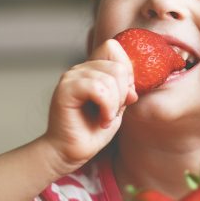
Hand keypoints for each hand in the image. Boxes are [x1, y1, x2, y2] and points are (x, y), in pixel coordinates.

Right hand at [43, 39, 137, 172]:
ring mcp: (71, 77)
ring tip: (105, 118)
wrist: (70, 152)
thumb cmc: (92, 131)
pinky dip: (107, 106)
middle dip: (123, 93)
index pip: (113, 48)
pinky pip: (97, 87)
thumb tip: (133, 87)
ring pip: (110, 78)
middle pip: (118, 66)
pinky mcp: (66, 89)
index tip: (122, 98)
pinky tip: (102, 119)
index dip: (126, 73)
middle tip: (112, 112)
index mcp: (92, 69)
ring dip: (114, 104)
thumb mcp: (117, 107)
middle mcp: (80, 69)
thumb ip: (125, 90)